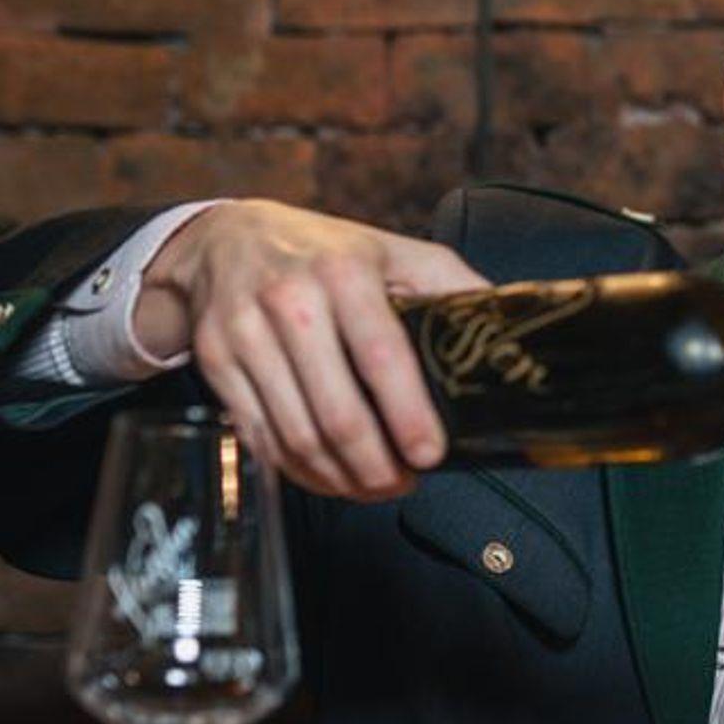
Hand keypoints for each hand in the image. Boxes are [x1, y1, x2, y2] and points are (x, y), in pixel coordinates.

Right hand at [136, 200, 487, 500]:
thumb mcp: (393, 250)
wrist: (227, 237)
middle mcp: (290, 301)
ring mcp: (245, 334)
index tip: (429, 455)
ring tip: (372, 486)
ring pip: (296, 435)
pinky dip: (298, 470)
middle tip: (403, 483)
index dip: (408, 414)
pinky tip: (328, 475)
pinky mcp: (217, 362)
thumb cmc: (325, 251)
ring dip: (339, 477)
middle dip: (375, 465)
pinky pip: (260, 438)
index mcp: (345, 273)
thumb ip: (450, 284)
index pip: (381, 356)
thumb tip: (506, 328)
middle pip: (336, 412)